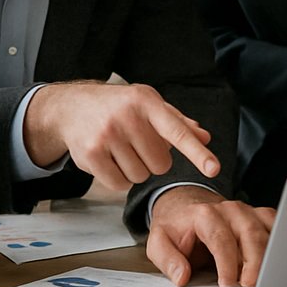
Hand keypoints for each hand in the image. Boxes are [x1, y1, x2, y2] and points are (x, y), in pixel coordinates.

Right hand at [26, 82, 220, 189]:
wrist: (72, 107)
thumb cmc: (118, 107)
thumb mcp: (148, 104)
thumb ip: (177, 122)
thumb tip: (205, 138)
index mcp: (147, 102)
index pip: (178, 132)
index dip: (197, 153)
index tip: (214, 169)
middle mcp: (128, 116)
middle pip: (161, 165)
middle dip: (152, 161)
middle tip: (136, 144)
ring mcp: (107, 134)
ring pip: (140, 176)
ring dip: (134, 170)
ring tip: (120, 149)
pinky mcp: (91, 153)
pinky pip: (119, 184)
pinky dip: (118, 179)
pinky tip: (108, 160)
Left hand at [147, 186, 276, 286]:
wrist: (185, 207)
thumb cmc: (175, 227)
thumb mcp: (159, 243)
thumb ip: (168, 259)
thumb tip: (182, 277)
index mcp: (204, 214)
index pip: (220, 238)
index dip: (226, 263)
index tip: (228, 284)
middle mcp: (229, 209)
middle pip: (250, 233)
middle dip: (255, 261)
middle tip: (250, 285)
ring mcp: (247, 212)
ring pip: (267, 231)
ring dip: (270, 256)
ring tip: (267, 279)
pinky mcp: (259, 217)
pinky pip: (277, 226)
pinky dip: (281, 242)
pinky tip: (278, 261)